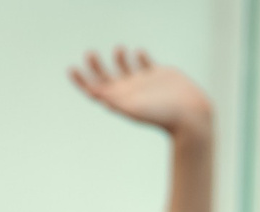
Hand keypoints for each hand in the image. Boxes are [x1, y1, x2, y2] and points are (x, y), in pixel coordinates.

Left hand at [69, 48, 213, 143]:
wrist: (188, 115)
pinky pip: (147, 64)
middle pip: (107, 78)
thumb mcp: (133, 108)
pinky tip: (138, 52)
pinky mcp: (160, 76)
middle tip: (89, 53)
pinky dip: (141, 57)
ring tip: (118, 49)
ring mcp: (144, 83)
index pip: (95, 90)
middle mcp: (129, 92)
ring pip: (127, 69)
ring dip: (120, 59)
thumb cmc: (160, 115)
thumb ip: (113, 99)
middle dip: (96, 66)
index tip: (71, 69)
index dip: (81, 81)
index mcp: (119, 100)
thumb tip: (93, 92)